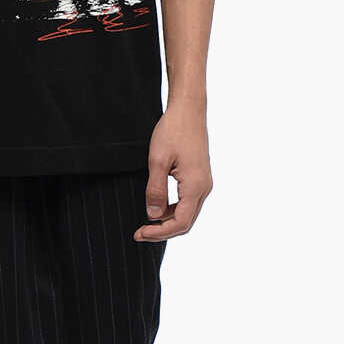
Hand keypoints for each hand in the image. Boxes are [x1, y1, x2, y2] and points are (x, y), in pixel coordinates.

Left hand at [135, 108, 212, 242]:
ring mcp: (203, 183)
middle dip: (162, 231)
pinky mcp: (199, 177)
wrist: (189, 110)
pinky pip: (188, 202)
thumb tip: (152, 216)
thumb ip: (155, 190)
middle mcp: (204, 188)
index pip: (180, 223)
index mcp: (195, 186)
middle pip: (185, 222)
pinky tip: (156, 206)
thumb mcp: (158, 160)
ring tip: (145, 221)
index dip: (159, 233)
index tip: (139, 233)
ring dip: (167, 221)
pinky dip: (172, 209)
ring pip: (187, 213)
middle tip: (139, 233)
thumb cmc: (173, 130)